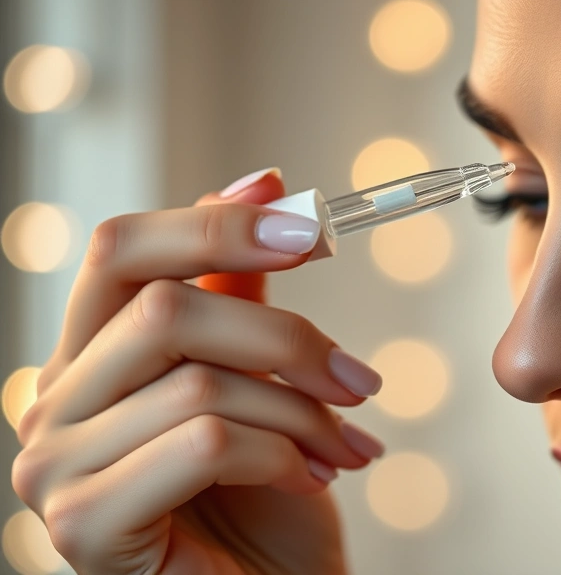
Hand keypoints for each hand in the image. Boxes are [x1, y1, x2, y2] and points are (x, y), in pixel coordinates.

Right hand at [11, 168, 384, 574]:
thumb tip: (262, 182)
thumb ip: (242, 294)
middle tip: (362, 381)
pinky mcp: (84, 527)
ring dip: (302, 412)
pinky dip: (282, 455)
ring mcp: (55, 468)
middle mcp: (50, 403)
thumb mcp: (259, 381)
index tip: (309, 225)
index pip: (121, 250)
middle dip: (288, 338)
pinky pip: (203, 443)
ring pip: (198, 382)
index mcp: (88, 359)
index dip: (215, 224)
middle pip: (164, 309)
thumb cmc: (263, 502)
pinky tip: (310, 481)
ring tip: (346, 448)